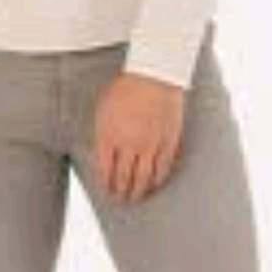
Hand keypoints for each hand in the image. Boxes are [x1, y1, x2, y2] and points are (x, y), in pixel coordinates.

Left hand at [92, 71, 185, 203]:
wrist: (153, 72)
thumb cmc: (126, 86)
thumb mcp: (104, 108)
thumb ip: (103, 134)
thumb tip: (103, 156)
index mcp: (108, 134)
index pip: (104, 170)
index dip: (106, 184)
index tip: (107, 190)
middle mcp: (128, 143)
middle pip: (123, 179)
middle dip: (121, 193)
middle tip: (121, 199)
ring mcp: (149, 145)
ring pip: (143, 179)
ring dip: (138, 192)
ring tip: (136, 197)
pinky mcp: (168, 142)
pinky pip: (162, 170)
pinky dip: (157, 181)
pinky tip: (154, 185)